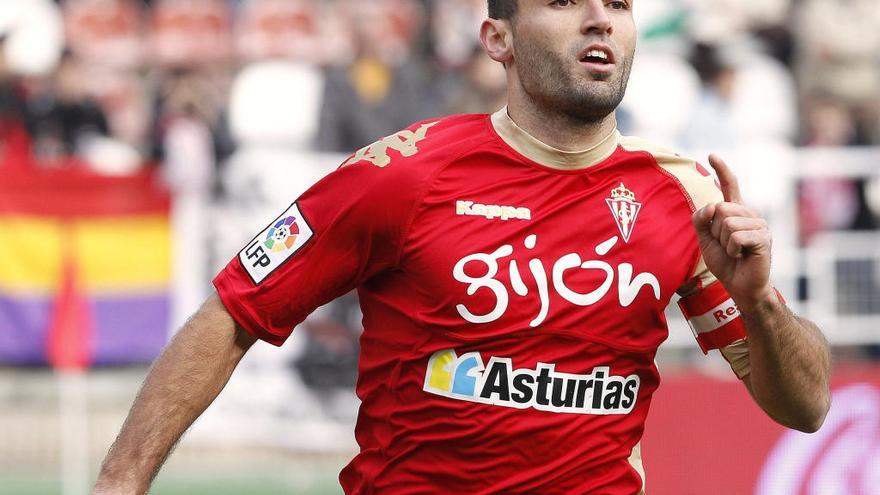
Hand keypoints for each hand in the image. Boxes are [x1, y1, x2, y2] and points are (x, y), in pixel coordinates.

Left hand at [692, 154, 773, 308]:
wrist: (740, 286)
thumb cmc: (725, 263)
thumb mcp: (705, 240)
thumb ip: (701, 220)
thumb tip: (711, 205)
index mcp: (736, 213)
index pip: (730, 187)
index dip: (722, 170)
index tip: (711, 155)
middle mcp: (750, 215)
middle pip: (720, 208)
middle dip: (715, 231)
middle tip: (726, 247)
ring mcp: (759, 225)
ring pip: (727, 223)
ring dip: (724, 243)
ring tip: (734, 253)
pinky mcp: (764, 238)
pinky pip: (736, 236)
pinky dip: (732, 249)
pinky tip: (741, 256)